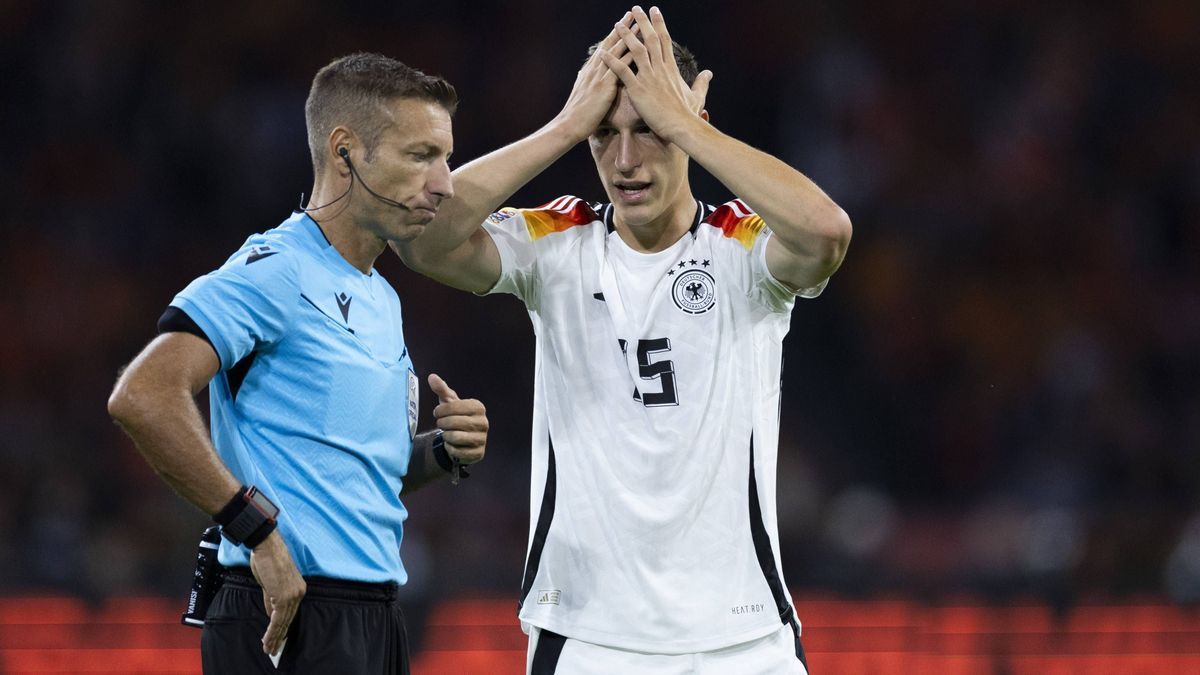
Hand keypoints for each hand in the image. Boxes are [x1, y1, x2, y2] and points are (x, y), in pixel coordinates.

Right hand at [249, 531, 305, 655]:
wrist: (267, 546)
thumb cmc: (267, 560)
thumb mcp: (270, 583)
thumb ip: (272, 599)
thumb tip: (271, 614)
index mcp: (298, 589)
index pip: (290, 613)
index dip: (283, 627)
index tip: (278, 638)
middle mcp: (298, 593)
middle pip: (288, 620)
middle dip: (279, 636)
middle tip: (273, 650)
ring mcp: (292, 595)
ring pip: (283, 622)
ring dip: (274, 637)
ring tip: (269, 649)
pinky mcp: (283, 596)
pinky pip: (277, 618)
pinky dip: (272, 631)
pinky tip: (267, 640)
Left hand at [428, 373, 487, 464]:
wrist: (464, 440)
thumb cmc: (456, 417)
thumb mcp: (449, 403)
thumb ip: (441, 389)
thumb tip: (431, 376)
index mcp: (478, 407)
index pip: (454, 406)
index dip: (440, 410)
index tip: (437, 413)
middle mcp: (484, 422)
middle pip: (453, 422)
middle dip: (442, 424)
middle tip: (440, 424)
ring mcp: (482, 438)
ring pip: (455, 437)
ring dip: (445, 436)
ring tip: (446, 434)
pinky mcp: (478, 453)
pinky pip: (457, 451)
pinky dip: (450, 448)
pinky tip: (451, 445)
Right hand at [553, 12, 636, 142]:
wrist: (569, 125)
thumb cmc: (576, 113)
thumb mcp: (580, 91)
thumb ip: (585, 80)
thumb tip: (584, 73)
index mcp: (589, 70)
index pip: (604, 47)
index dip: (614, 34)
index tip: (623, 22)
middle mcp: (594, 68)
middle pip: (611, 43)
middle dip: (623, 27)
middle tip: (632, 13)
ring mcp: (599, 76)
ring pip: (616, 51)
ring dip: (629, 36)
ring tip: (639, 24)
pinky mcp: (604, 86)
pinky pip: (619, 67)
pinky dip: (628, 56)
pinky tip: (638, 49)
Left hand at [596, 6, 713, 142]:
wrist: (681, 126)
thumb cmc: (688, 114)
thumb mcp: (697, 95)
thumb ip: (702, 82)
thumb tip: (709, 73)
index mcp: (671, 68)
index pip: (664, 40)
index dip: (659, 24)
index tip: (655, 11)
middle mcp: (660, 68)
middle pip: (650, 39)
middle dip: (643, 22)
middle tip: (635, 8)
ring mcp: (648, 77)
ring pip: (636, 50)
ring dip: (626, 36)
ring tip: (618, 24)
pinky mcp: (638, 89)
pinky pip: (623, 71)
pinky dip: (612, 61)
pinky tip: (603, 53)